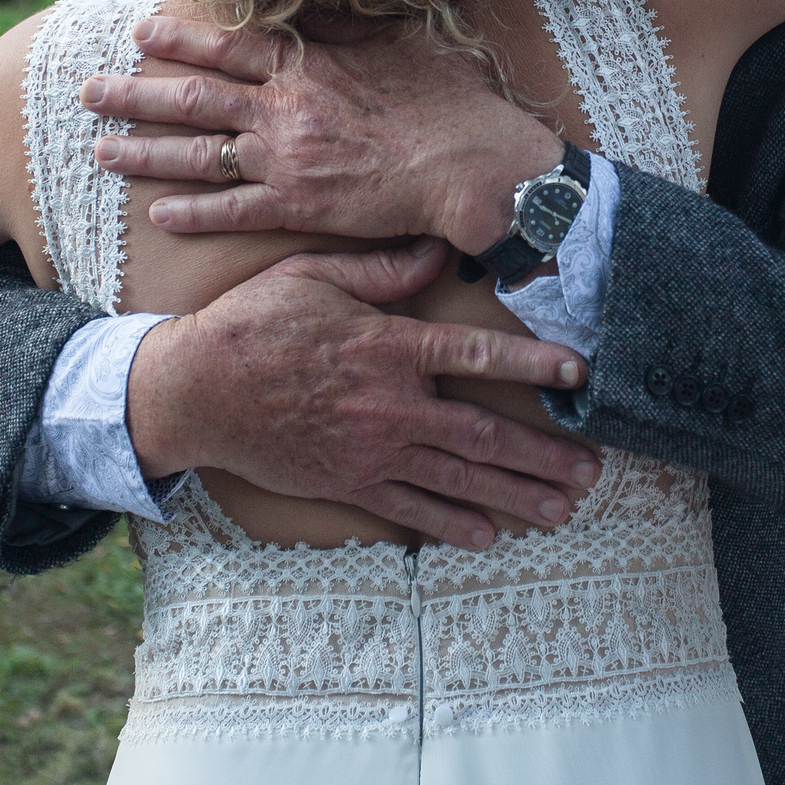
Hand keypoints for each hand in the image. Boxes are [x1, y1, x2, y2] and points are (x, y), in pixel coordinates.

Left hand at [83, 15, 562, 250]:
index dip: (180, 38)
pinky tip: (157, 214)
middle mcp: (284, 109)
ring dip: (144, 152)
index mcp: (308, 64)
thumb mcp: (403, 41)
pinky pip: (230, 211)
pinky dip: (191, 212)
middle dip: (135, 94)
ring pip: (197, 154)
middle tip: (90, 91)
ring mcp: (285, 159)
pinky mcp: (298, 206)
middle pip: (193, 97)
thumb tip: (319, 4)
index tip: (141, 31)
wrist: (471, 165)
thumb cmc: (451, 100)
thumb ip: (351, 26)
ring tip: (101, 150)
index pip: (229, 45)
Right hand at [127, 239, 598, 549]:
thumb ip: (383, 269)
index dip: (534, 365)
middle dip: (544, 453)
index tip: (580, 374)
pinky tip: (490, 535)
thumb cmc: (252, 324)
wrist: (192, 391)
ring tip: (564, 510)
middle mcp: (390, 405)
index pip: (477, 356)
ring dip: (516, 495)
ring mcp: (371, 451)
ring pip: (458, 479)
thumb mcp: (315, 276)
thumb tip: (439, 250)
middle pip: (484, 434)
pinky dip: (452, 524)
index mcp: (388, 347)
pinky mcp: (348, 483)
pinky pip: (411, 508)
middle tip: (592, 469)